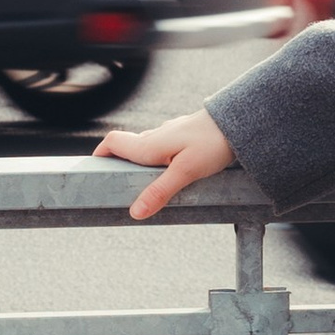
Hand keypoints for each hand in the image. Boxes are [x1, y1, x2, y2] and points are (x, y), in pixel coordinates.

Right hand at [94, 109, 234, 219]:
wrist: (239, 122)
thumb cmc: (213, 143)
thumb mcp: (185, 172)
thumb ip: (159, 191)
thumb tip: (135, 212)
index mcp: (149, 144)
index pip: (112, 142)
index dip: (100, 155)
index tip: (95, 171)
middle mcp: (156, 135)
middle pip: (128, 147)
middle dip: (120, 164)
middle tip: (122, 187)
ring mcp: (171, 133)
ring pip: (147, 147)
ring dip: (141, 162)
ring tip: (149, 185)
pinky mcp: (185, 135)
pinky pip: (165, 146)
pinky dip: (160, 158)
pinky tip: (174, 172)